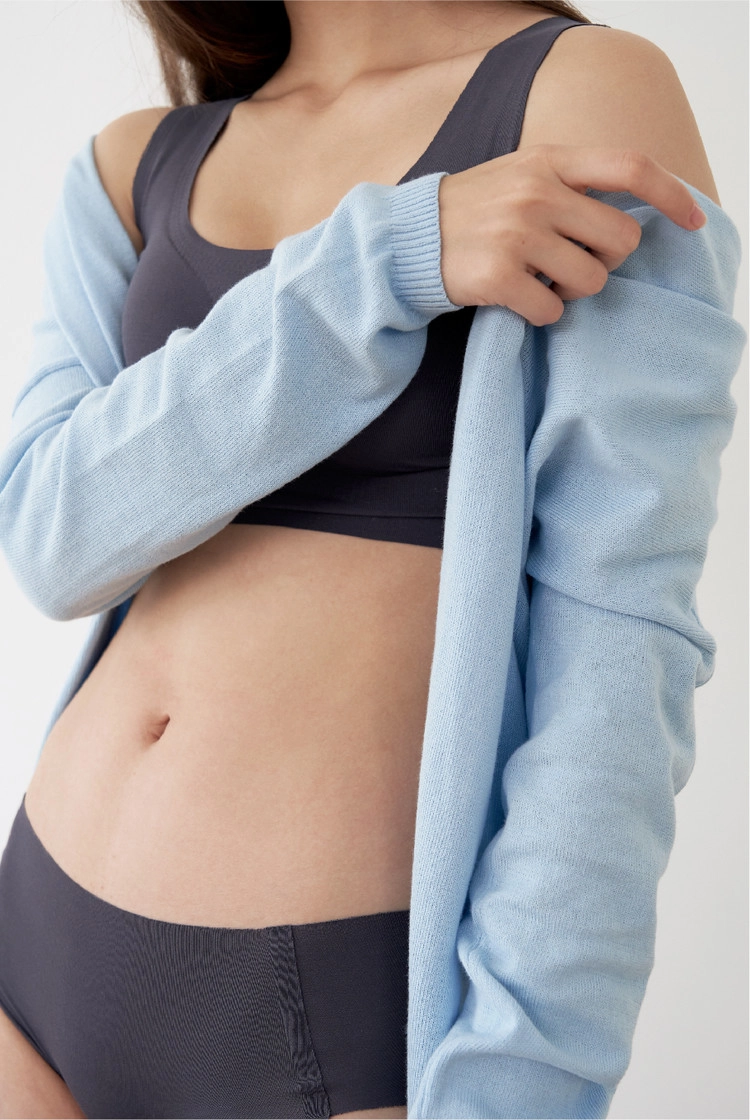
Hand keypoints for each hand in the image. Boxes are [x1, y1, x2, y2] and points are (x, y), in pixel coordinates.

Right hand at [437, 144, 705, 324]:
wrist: (406, 241)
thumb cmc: (474, 212)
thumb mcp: (521, 174)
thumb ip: (573, 181)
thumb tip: (634, 211)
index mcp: (549, 160)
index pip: (630, 167)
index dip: (672, 195)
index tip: (693, 222)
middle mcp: (536, 192)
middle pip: (620, 239)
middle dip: (608, 261)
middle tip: (575, 263)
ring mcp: (517, 234)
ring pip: (592, 280)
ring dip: (573, 291)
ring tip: (540, 279)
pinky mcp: (498, 276)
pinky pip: (552, 309)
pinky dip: (541, 313)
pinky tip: (517, 298)